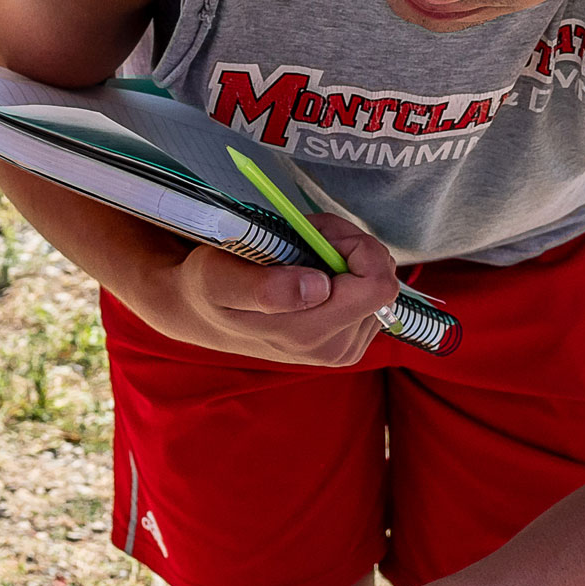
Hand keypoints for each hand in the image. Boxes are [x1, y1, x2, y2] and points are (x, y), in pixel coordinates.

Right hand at [124, 214, 399, 365]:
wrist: (203, 312)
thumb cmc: (209, 285)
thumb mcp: (218, 277)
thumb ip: (265, 288)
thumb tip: (320, 288)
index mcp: (309, 334)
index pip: (377, 286)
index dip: (355, 248)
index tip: (318, 236)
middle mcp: (333, 348)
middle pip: (382, 282)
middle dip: (350, 250)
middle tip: (307, 240)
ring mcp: (343, 348)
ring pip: (378, 288)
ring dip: (347, 261)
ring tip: (301, 259)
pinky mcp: (348, 343)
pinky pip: (371, 299)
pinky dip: (348, 277)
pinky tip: (313, 276)